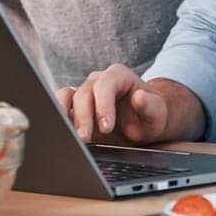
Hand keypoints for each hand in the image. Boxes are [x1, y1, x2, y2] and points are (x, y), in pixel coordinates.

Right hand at [55, 64, 169, 144]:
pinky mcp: (76, 105)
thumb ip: (151, 104)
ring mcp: (86, 91)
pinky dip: (59, 117)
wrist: (143, 122)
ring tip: (69, 136)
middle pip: (84, 93)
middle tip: (85, 139)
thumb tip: (139, 96)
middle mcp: (99, 80)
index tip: (106, 127)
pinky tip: (62, 133)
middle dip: (83, 117)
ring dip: (65, 116)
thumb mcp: (157, 113)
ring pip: (67, 96)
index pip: (105, 85)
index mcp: (119, 76)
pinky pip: (61, 105)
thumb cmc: (150, 115)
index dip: (103, 105)